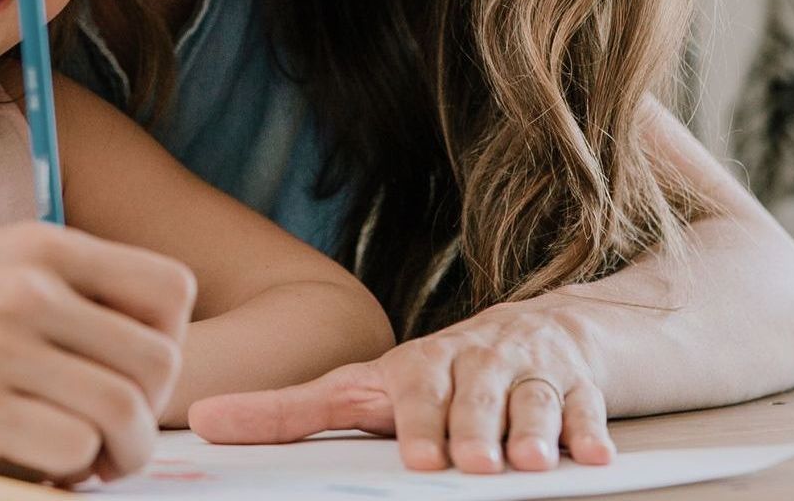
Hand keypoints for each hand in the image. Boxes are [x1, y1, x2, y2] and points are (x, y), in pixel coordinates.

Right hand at [0, 223, 195, 480]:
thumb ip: (64, 289)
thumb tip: (147, 348)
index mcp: (44, 245)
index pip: (171, 290)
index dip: (168, 343)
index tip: (131, 376)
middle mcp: (29, 286)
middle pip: (159, 361)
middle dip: (149, 412)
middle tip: (113, 436)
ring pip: (124, 410)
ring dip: (121, 453)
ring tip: (88, 464)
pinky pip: (70, 449)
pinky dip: (70, 473)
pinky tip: (41, 472)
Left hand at [188, 299, 613, 473]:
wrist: (541, 329)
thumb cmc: (435, 376)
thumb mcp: (363, 387)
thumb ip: (286, 410)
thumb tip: (199, 419)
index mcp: (420, 366)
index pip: (414, 389)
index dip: (417, 421)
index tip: (419, 456)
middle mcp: (476, 363)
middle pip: (476, 395)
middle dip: (475, 427)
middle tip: (472, 464)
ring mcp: (529, 374)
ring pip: (531, 401)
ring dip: (531, 431)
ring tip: (529, 461)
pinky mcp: (578, 389)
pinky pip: (586, 411)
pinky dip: (590, 433)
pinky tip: (594, 457)